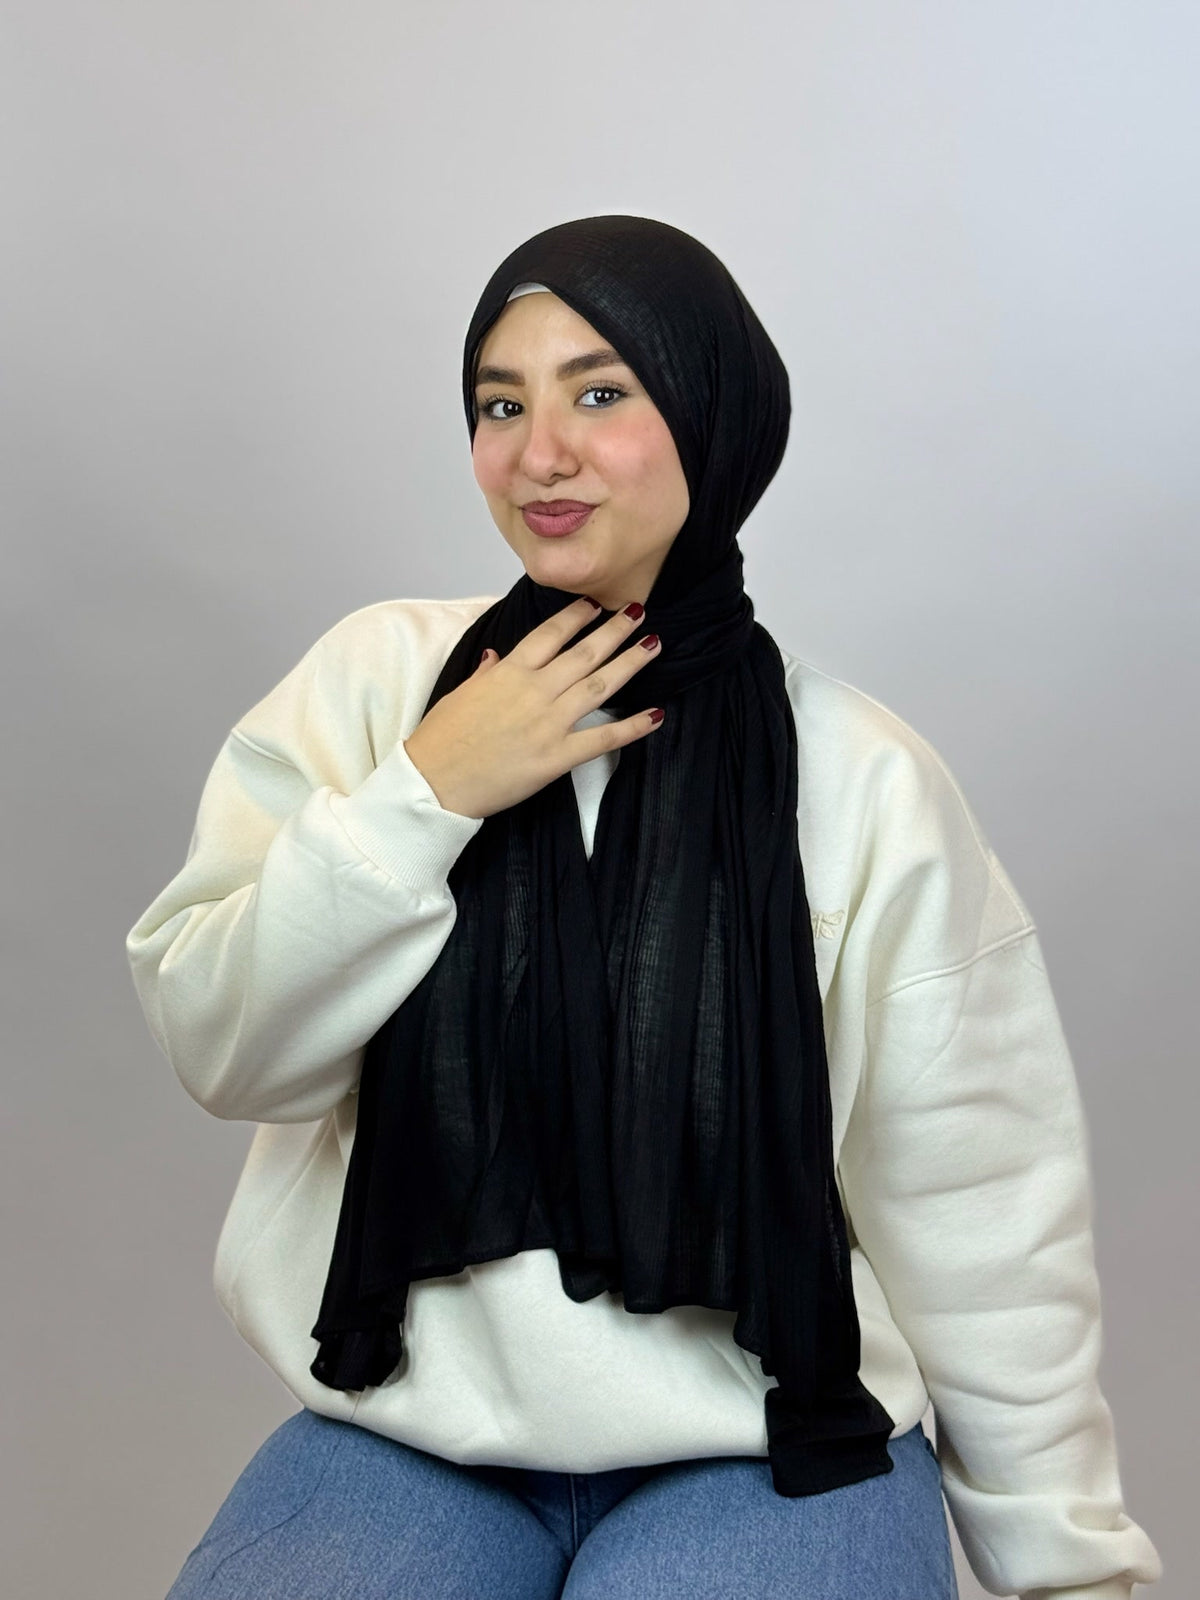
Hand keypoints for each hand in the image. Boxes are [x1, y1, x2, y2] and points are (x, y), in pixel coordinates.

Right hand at [402, 596, 663, 819]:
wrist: (432, 782)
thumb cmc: (440, 741)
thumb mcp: (459, 693)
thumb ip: (484, 673)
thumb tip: (495, 657)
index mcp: (508, 673)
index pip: (550, 634)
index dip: (577, 616)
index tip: (595, 604)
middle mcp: (533, 691)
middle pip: (584, 653)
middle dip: (614, 630)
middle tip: (639, 612)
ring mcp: (548, 723)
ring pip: (599, 685)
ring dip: (630, 663)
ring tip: (652, 645)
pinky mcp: (556, 757)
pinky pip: (603, 739)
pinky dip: (632, 727)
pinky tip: (655, 715)